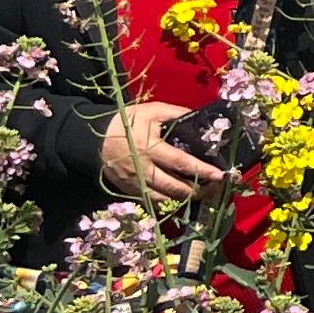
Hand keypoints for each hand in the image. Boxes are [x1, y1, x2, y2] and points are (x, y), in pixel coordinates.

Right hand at [96, 100, 223, 205]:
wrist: (93, 138)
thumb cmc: (125, 122)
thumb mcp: (152, 111)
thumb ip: (176, 113)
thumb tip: (199, 117)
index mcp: (149, 148)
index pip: (181, 163)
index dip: (201, 170)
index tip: (220, 175)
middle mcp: (142, 169)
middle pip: (173, 187)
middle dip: (197, 190)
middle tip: (216, 189)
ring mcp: (134, 183)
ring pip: (162, 198)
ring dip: (184, 199)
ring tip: (202, 195)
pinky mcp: (127, 190)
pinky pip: (150, 201)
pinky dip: (167, 202)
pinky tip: (180, 199)